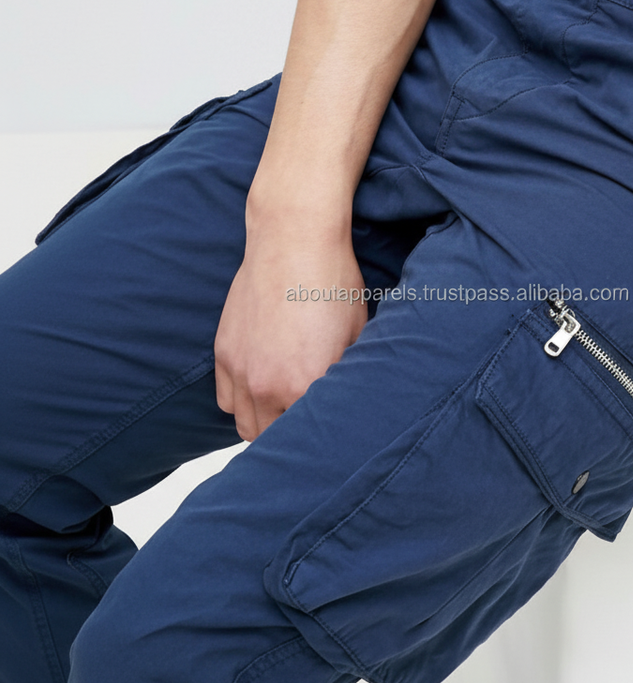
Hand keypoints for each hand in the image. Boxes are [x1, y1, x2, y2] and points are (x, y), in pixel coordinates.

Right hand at [214, 227, 367, 440]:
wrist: (294, 239)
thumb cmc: (333, 283)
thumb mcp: (358, 334)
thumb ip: (348, 377)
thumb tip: (349, 401)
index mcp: (306, 386)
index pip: (308, 440)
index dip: (323, 442)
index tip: (332, 438)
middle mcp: (268, 386)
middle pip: (273, 442)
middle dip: (292, 438)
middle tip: (312, 424)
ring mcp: (241, 370)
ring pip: (246, 426)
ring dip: (265, 424)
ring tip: (287, 411)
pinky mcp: (224, 352)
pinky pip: (226, 399)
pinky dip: (243, 402)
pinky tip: (263, 388)